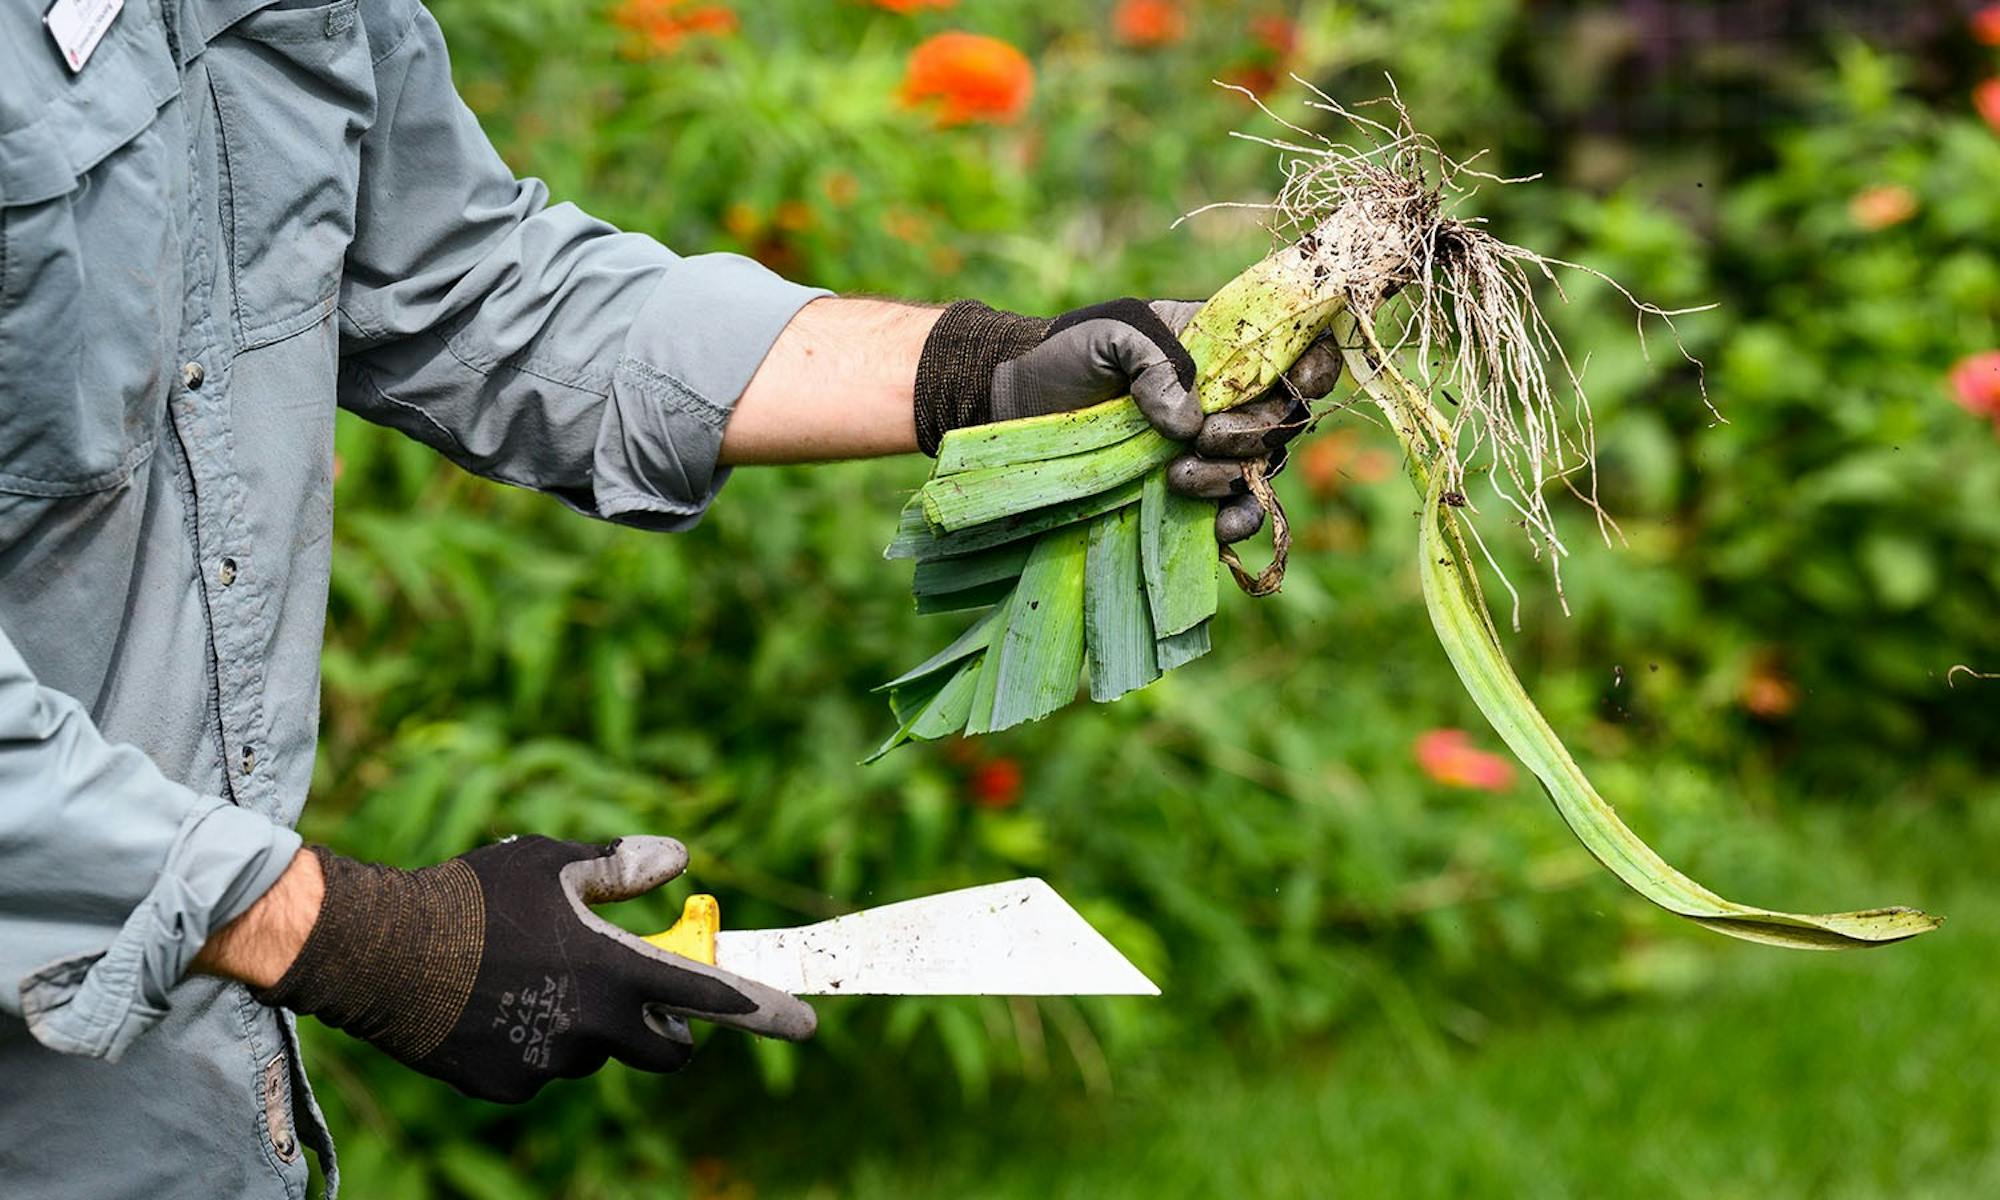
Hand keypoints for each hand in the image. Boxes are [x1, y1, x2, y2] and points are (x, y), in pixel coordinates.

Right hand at [255, 835, 814, 1102]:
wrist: (375, 951)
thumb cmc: (471, 895)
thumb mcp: (552, 861)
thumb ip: (622, 866)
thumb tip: (678, 859)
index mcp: (615, 968)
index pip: (712, 997)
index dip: (766, 1011)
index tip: (808, 1025)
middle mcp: (593, 1026)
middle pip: (668, 1050)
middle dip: (671, 1031)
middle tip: (643, 997)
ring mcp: (551, 1065)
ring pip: (598, 1053)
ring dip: (590, 1026)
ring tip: (531, 977)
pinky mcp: (510, 1088)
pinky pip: (545, 1069)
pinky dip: (537, 1043)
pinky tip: (494, 1005)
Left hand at [912, 299, 1341, 541]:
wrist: (1025, 404)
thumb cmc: (1071, 356)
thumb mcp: (1110, 335)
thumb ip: (1154, 360)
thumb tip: (1188, 418)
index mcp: (1226, 347)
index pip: (1298, 351)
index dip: (1313, 365)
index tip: (1295, 383)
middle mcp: (1233, 398)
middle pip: (1286, 417)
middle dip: (1254, 431)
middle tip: (1204, 435)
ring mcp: (1216, 447)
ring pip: (1264, 466)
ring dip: (1233, 475)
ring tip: (1179, 475)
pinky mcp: (1195, 491)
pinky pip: (1240, 511)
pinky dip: (1239, 521)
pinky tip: (1217, 527)